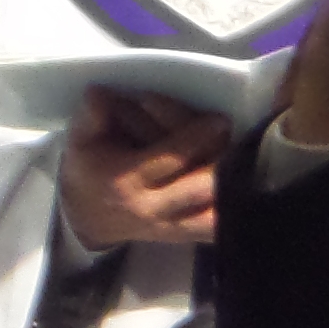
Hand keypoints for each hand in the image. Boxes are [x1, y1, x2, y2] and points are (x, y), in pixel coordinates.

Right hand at [58, 88, 227, 249]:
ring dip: (231, 190)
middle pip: (198, 188)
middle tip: (242, 140)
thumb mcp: (81, 140)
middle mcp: (151, 207)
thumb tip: (98, 92)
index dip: (197, 138)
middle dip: (222, 164)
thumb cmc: (89, 169)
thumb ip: (91, 115)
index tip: (220, 120)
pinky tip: (244, 193)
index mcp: (127, 179)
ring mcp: (168, 226)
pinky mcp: (180, 235)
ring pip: (210, 215)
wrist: (87, 216)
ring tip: (247, 163)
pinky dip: (230, 214)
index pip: (169, 158)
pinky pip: (211, 230)